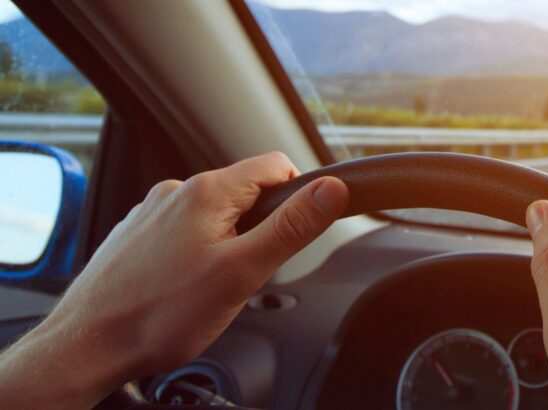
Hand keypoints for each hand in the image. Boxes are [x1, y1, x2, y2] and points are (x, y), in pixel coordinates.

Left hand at [0, 152, 347, 408]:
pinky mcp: (137, 237)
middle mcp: (175, 192)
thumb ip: (292, 228)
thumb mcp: (243, 272)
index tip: (294, 234)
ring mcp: (152, 214)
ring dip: (228, 244)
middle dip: (260, 230)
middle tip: (246, 275)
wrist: (86, 347)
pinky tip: (182, 289)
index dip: (298, 197)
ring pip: (215, 216)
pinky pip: (184, 234)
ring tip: (210, 288)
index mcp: (206, 192)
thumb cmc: (159, 315)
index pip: (276, 166)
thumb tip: (332, 190)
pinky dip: (196, 255)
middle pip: (246, 193)